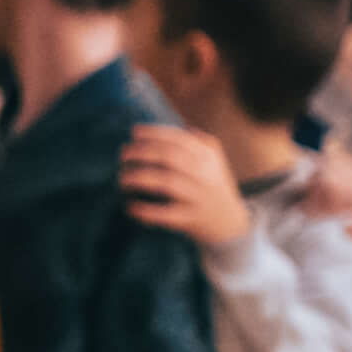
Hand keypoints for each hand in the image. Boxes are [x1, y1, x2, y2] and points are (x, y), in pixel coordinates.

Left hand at [119, 124, 250, 250]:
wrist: (230, 223)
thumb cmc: (211, 185)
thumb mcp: (212, 161)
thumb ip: (196, 141)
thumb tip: (164, 128)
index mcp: (207, 157)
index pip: (179, 139)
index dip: (154, 133)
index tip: (134, 132)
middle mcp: (204, 175)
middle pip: (170, 156)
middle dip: (141, 152)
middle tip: (122, 155)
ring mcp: (198, 197)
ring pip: (167, 182)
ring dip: (139, 178)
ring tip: (122, 179)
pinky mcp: (191, 219)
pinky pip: (166, 214)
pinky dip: (146, 210)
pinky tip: (130, 206)